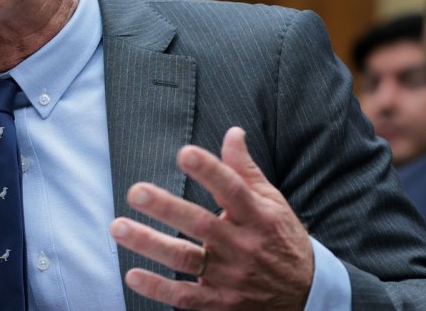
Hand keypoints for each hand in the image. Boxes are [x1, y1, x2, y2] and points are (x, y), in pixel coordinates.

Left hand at [109, 127, 313, 309]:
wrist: (306, 296)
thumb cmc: (281, 239)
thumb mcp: (272, 203)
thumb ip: (245, 170)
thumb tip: (232, 132)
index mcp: (258, 217)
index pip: (232, 189)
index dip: (209, 170)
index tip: (184, 152)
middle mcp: (243, 246)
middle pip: (201, 224)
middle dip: (167, 207)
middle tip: (136, 191)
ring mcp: (231, 277)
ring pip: (185, 259)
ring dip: (149, 244)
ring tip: (118, 227)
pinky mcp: (220, 302)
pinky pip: (185, 297)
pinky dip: (158, 288)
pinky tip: (132, 274)